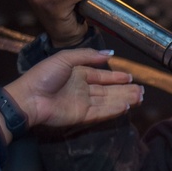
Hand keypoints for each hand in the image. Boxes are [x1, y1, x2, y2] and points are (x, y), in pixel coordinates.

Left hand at [3, 48, 143, 130]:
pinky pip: (101, 112)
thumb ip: (88, 55)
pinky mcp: (81, 116)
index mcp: (78, 73)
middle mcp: (82, 88)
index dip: (116, 77)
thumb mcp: (66, 58)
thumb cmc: (44, 75)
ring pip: (108, 101)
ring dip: (124, 99)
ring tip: (140, 98)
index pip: (102, 76)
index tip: (131, 77)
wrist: (29, 97)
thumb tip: (110, 54)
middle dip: (125, 90)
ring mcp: (82, 103)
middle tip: (142, 91)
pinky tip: (126, 106)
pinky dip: (114, 109)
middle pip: (109, 90)